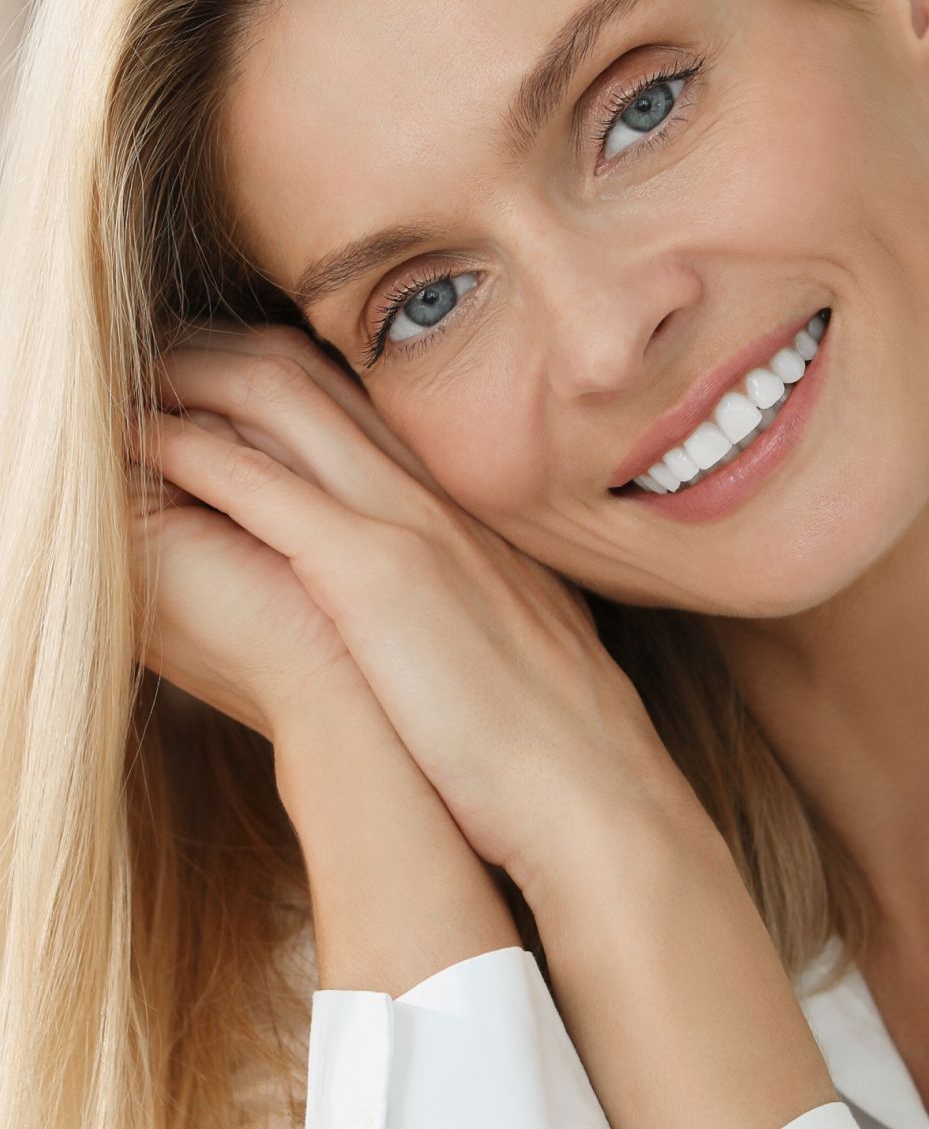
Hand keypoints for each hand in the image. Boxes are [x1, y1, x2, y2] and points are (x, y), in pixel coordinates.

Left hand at [129, 323, 701, 897]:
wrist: (589, 789)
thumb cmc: (547, 740)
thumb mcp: (511, 641)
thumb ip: (467, 602)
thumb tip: (432, 614)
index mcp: (455, 510)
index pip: (351, 404)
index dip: (275, 372)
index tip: (217, 369)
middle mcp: (428, 494)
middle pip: (308, 378)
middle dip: (220, 350)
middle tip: (155, 350)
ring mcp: (403, 521)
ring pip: (276, 404)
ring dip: (192, 377)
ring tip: (129, 373)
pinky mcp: (373, 568)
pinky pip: (255, 482)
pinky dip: (187, 453)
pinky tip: (136, 442)